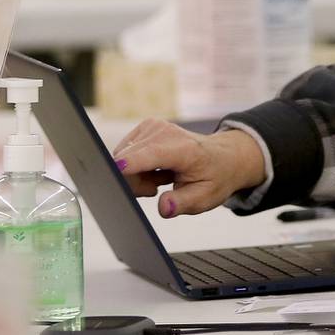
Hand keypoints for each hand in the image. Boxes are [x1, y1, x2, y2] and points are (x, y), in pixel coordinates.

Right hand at [112, 119, 267, 218]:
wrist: (223, 157)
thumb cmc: (214, 177)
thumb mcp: (203, 198)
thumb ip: (182, 203)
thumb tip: (164, 207)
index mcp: (183, 149)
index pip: (147, 155)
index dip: (127, 165)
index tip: (111, 171)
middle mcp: (165, 132)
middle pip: (126, 162)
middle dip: (134, 184)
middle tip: (157, 189)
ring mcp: (153, 127)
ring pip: (121, 160)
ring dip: (135, 176)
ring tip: (161, 178)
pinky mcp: (145, 127)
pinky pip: (124, 154)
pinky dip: (136, 167)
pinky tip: (156, 169)